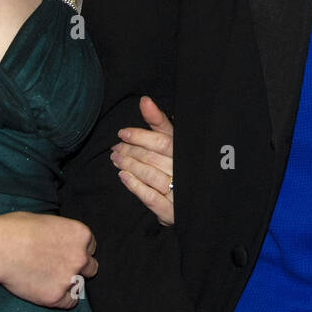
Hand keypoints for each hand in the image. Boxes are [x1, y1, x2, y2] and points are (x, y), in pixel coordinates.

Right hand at [0, 213, 96, 308]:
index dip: (77, 251)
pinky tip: (47, 291)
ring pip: (80, 286)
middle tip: (59, 269)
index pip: (90, 247)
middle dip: (78, 269)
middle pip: (91, 268)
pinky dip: (60, 299)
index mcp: (80, 234)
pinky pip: (69, 302)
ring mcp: (69, 278)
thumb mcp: (46, 221)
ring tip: (49, 280)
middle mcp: (80, 256)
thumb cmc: (15, 229)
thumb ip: (61, 233)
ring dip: (69, 285)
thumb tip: (60, 240)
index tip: (65, 255)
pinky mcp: (56, 296)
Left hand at [112, 95, 173, 225]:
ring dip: (130, 166)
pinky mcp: (172, 211)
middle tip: (115, 148)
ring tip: (116, 159)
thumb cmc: (178, 165)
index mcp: (186, 151)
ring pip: (151, 175)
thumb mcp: (172, 140)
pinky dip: (135, 186)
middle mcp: (185, 170)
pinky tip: (123, 177)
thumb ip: (158, 122)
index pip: (163, 140)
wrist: (195, 201)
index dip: (141, 136)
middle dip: (131, 151)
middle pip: (154, 157)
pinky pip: (151, 198)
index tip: (122, 133)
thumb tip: (144, 100)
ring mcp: (180, 191)